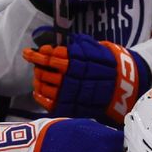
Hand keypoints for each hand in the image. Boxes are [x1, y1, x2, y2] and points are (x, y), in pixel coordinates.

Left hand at [23, 32, 150, 123]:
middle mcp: (71, 77)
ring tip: (38, 76)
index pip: (49, 56)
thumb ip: (76, 45)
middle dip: (38, 67)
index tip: (28, 53)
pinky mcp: (70, 106)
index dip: (37, 54)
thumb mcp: (95, 48)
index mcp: (76, 61)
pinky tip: (39, 90)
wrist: (123, 87)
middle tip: (37, 64)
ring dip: (38, 80)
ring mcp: (69, 93)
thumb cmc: (108, 65)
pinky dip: (40, 95)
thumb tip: (57, 45)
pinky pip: (48, 102)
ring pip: (44, 86)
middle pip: (44, 71)